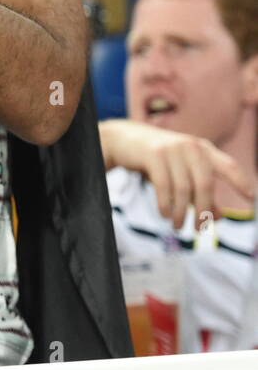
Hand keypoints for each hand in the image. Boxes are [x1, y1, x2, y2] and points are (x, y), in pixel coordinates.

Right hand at [100, 119, 253, 227]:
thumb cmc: (157, 159)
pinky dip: (165, 204)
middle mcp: (191, 146)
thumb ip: (200, 192)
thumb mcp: (180, 172)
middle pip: (205, 184)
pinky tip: (164, 214)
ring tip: (177, 226)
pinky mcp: (153, 154)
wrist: (124, 139)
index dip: (241, 182)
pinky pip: (164, 185)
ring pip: (183, 188)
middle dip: (203, 211)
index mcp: (203, 149)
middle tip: (198, 230)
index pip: (229, 166)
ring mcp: (172, 149)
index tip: (251, 198)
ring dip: (181, 212)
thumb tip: (218, 217)